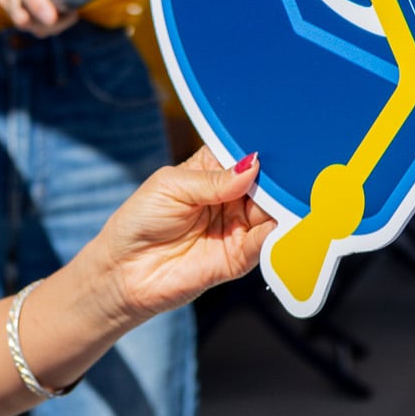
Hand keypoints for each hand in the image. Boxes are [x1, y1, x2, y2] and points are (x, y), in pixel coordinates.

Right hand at [0, 0, 141, 35]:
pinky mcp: (10, 9)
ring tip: (70, 12)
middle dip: (46, 23)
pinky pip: (29, 25)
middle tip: (71, 15)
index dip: (38, 4)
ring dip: (52, 26)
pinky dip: (46, 24)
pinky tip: (59, 12)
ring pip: (26, 24)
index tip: (53, 17)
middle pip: (22, 14)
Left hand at [67, 150, 275, 323]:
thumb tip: (252, 165)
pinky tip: (281, 222)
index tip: (280, 143)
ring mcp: (237, 228)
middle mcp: (231, 198)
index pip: (246, 155)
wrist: (122, 272)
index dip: (261, 150)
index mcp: (213, 172)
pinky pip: (266, 244)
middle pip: (267, 184)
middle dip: (279, 178)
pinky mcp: (239, 257)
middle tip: (292, 171)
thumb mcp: (171, 187)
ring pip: (273, 212)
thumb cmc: (139, 222)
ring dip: (284, 204)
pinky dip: (277, 234)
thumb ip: (213, 179)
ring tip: (292, 195)